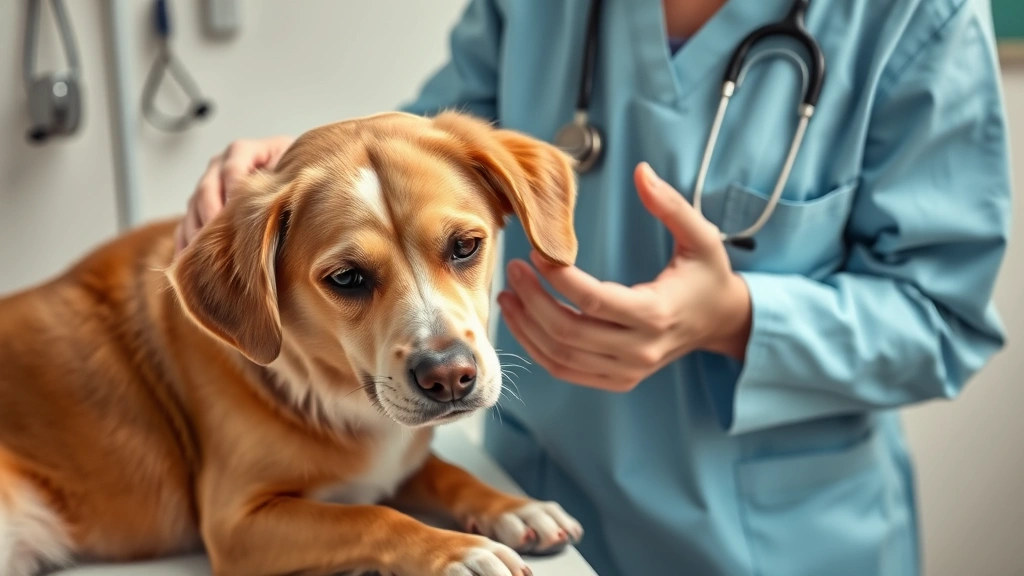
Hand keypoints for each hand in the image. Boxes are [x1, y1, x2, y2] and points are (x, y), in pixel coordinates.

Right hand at [174, 135, 295, 252]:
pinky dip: (186, 244)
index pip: (232, 168)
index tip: (241, 212)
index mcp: (243, 151)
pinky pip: (185, 224)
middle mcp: (219, 166)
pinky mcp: (199, 209)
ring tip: (205, 256)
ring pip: (193, 208)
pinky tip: (190, 262)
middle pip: (207, 190)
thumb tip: (273, 209)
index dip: (234, 190)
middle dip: (212, 215)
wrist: (290, 180)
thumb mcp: (292, 171)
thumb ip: (282, 183)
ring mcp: (206, 187)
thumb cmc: (294, 174)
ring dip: (198, 232)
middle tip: (220, 239)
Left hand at [496, 162, 751, 391]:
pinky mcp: (618, 379)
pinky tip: (522, 320)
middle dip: (533, 300)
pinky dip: (537, 349)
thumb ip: (670, 204)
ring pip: (561, 357)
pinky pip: (566, 371)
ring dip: (527, 326)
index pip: (594, 300)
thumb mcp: (701, 235)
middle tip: (514, 269)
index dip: (558, 277)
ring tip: (508, 294)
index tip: (536, 252)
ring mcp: (628, 370)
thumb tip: (641, 171)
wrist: (721, 322)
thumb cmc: (707, 275)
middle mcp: (641, 349)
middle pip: (569, 332)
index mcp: (658, 313)